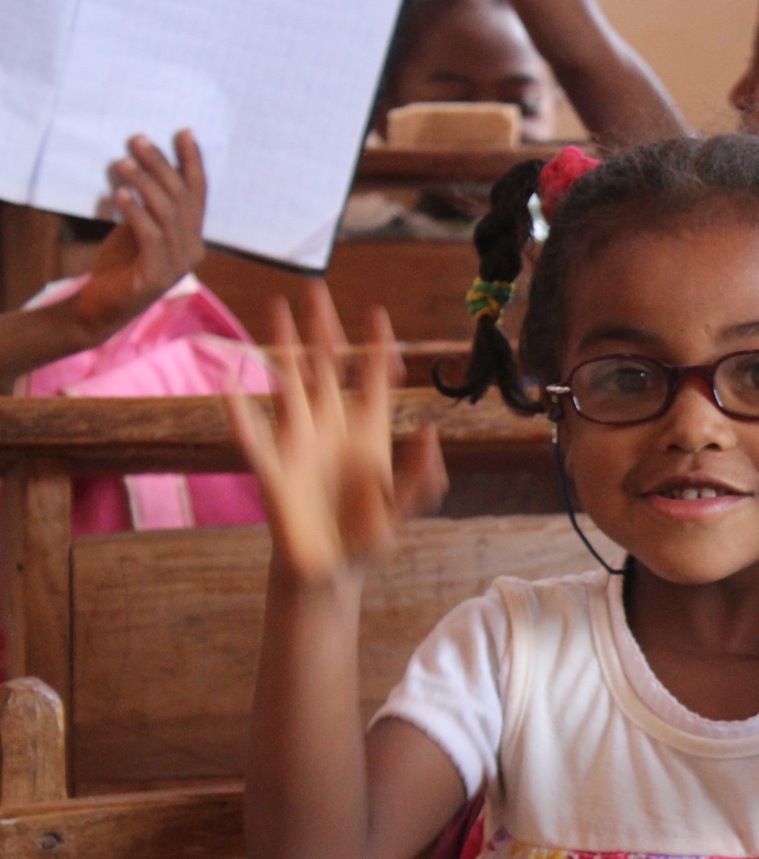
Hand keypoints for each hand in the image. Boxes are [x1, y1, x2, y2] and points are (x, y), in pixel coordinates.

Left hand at [72, 131, 206, 339]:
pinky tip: (119, 195)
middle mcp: (193, 250)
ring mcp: (177, 265)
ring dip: (145, 183)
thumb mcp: (138, 228)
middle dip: (161, 164)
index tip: (183, 132)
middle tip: (137, 140)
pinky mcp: (156, 276)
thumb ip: (150, 205)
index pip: (198, 193)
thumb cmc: (120, 265)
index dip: (192, 161)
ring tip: (123, 162)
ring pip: (168, 214)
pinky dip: (135, 212)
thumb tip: (145, 164)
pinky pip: (151, 235)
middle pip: (182, 198)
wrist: (101, 308)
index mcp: (193, 237)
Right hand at [227, 290, 447, 584]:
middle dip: (322, 329)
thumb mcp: (404, 508)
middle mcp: (331, 429)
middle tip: (315, 288)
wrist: (330, 570)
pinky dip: (240, 409)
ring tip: (275, 309)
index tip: (378, 314)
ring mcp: (300, 444)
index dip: (377, 349)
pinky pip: (253, 435)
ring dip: (282, 347)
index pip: (373, 381)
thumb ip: (423, 478)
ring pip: (289, 384)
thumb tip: (429, 434)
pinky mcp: (274, 470)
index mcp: (368, 434)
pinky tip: (230, 379)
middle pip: (326, 368)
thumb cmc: (367, 536)